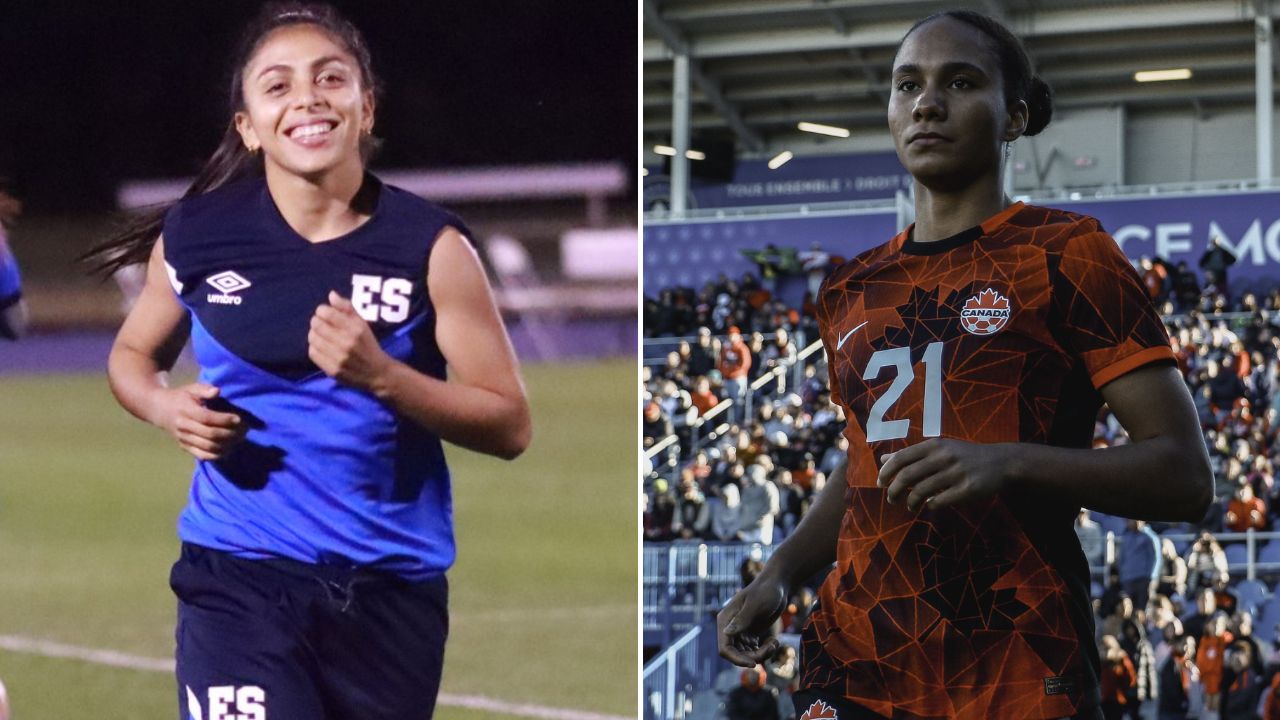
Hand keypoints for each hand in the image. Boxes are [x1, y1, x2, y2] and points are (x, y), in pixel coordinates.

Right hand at [153, 383, 244, 459]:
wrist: (159, 409)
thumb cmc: (181, 397)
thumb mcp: (191, 388)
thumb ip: (204, 389)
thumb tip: (217, 391)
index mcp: (185, 410)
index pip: (206, 418)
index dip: (224, 420)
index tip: (238, 419)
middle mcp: (183, 426)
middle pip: (209, 434)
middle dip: (229, 433)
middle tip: (244, 430)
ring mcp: (183, 438)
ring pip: (207, 447)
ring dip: (226, 445)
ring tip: (239, 439)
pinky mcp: (184, 447)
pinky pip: (202, 455)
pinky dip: (217, 455)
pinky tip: (228, 450)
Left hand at [308, 291, 392, 391]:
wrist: (377, 373)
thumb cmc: (368, 345)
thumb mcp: (363, 324)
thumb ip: (347, 308)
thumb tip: (331, 295)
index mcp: (356, 329)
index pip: (327, 313)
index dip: (321, 311)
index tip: (324, 313)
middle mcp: (347, 343)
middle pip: (317, 325)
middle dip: (316, 322)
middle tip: (320, 324)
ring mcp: (339, 358)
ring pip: (313, 339)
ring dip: (314, 334)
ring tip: (320, 336)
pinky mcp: (333, 370)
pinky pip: (313, 353)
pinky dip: (314, 348)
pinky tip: (322, 348)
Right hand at [717, 573, 787, 666]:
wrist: (778, 585)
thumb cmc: (766, 591)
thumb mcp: (755, 605)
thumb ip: (742, 620)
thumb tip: (727, 633)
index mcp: (726, 620)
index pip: (725, 648)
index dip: (737, 659)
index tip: (754, 663)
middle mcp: (731, 628)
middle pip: (736, 654)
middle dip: (754, 656)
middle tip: (771, 647)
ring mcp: (741, 632)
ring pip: (747, 655)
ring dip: (762, 654)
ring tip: (774, 643)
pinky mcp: (751, 634)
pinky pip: (754, 651)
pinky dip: (765, 650)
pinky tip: (774, 641)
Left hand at [878, 438, 1014, 511]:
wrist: (1000, 462)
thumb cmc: (964, 455)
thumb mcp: (938, 449)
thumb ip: (912, 454)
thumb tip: (884, 460)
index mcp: (934, 445)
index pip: (901, 458)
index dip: (887, 472)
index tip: (880, 483)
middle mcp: (944, 457)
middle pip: (907, 475)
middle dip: (894, 490)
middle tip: (891, 499)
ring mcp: (956, 473)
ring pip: (921, 490)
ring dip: (910, 501)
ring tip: (909, 505)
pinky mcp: (967, 489)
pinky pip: (939, 501)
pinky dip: (929, 505)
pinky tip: (928, 506)